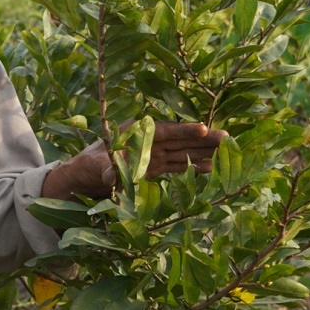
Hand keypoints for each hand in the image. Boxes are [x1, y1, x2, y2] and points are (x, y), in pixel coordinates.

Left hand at [43, 121, 227, 199]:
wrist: (79, 180)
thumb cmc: (85, 166)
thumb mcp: (95, 165)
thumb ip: (107, 168)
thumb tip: (112, 174)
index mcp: (136, 132)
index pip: (165, 130)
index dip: (185, 130)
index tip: (204, 129)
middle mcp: (148, 141)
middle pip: (180, 139)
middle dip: (204, 139)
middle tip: (229, 139)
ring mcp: (152, 155)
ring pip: (183, 152)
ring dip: (204, 152)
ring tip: (228, 153)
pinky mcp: (154, 169)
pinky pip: (177, 167)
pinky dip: (193, 167)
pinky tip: (211, 168)